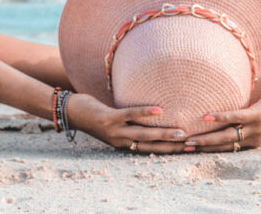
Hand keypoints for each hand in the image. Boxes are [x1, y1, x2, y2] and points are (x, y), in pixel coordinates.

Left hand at [66, 92, 189, 153]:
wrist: (68, 112)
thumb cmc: (94, 114)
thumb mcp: (114, 122)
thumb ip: (130, 122)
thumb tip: (151, 114)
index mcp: (123, 144)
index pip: (150, 150)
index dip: (169, 150)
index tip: (189, 148)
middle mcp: (120, 141)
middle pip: (150, 146)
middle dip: (171, 146)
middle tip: (192, 144)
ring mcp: (114, 131)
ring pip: (143, 134)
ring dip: (163, 135)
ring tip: (181, 133)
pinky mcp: (108, 118)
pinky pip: (129, 115)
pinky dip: (145, 112)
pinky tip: (159, 110)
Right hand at [184, 83, 260, 151]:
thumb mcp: (260, 118)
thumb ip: (244, 120)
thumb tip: (227, 114)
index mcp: (252, 141)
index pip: (226, 149)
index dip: (208, 151)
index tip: (189, 151)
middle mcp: (253, 138)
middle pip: (222, 146)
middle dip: (202, 148)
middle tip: (181, 148)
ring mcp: (255, 127)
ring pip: (226, 136)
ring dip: (206, 138)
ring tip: (189, 138)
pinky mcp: (258, 114)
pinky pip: (236, 117)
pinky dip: (221, 118)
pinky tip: (207, 117)